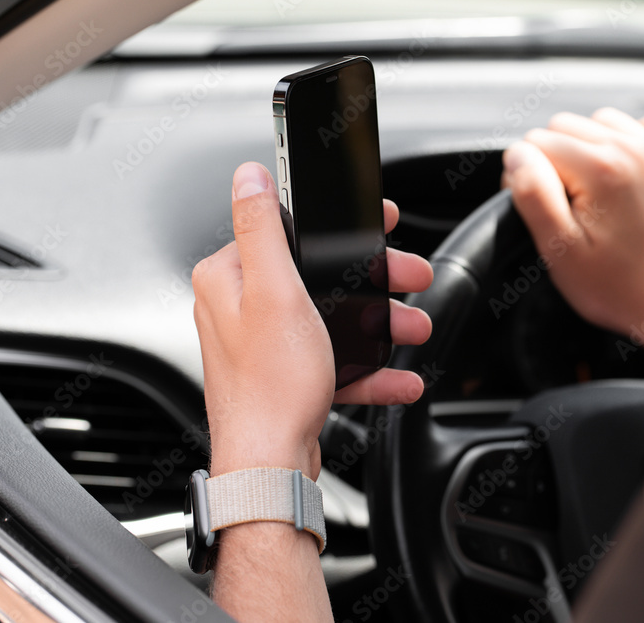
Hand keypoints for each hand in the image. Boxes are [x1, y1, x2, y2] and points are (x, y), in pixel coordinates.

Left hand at [192, 162, 432, 479]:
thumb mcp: (275, 293)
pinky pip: (333, 358)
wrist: (271, 466)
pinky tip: (397, 375)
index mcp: (230, 279)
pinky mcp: (285, 375)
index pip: (285, 230)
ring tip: (413, 326)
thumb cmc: (270, 388)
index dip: (335, 226)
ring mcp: (264, 344)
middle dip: (371, 279)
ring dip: (377, 323)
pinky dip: (366, 366)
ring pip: (331, 317)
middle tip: (409, 276)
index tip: (376, 223)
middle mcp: (241, 308)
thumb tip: (248, 176)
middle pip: (317, 275)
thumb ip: (262, 229)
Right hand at [503, 108, 643, 378]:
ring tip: (596, 193)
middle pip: (566, 126)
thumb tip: (517, 155)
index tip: (541, 208)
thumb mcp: (560, 251)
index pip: (535, 143)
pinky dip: (630, 141)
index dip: (527, 175)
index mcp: (602, 170)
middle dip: (556, 160)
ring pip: (603, 121)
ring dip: (590, 148)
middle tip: (567, 206)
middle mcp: (636, 150)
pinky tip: (625, 175)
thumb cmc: (619, 288)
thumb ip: (533, 195)